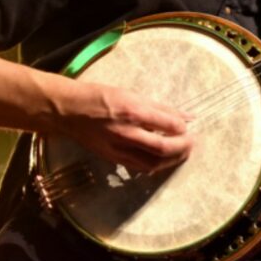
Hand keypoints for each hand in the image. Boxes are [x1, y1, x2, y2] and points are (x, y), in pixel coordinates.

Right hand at [60, 80, 192, 172]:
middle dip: (182, 147)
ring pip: (152, 162)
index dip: (183, 128)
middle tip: (192, 142)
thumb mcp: (132, 94)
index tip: (188, 126)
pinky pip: (139, 166)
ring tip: (182, 153)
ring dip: (172, 160)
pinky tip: (163, 160)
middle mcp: (126, 133)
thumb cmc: (101, 97)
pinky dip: (155, 165)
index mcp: (132, 112)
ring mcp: (118, 148)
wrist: (68, 111)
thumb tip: (187, 116)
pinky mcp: (112, 158)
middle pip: (162, 148)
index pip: (168, 125)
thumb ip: (161, 107)